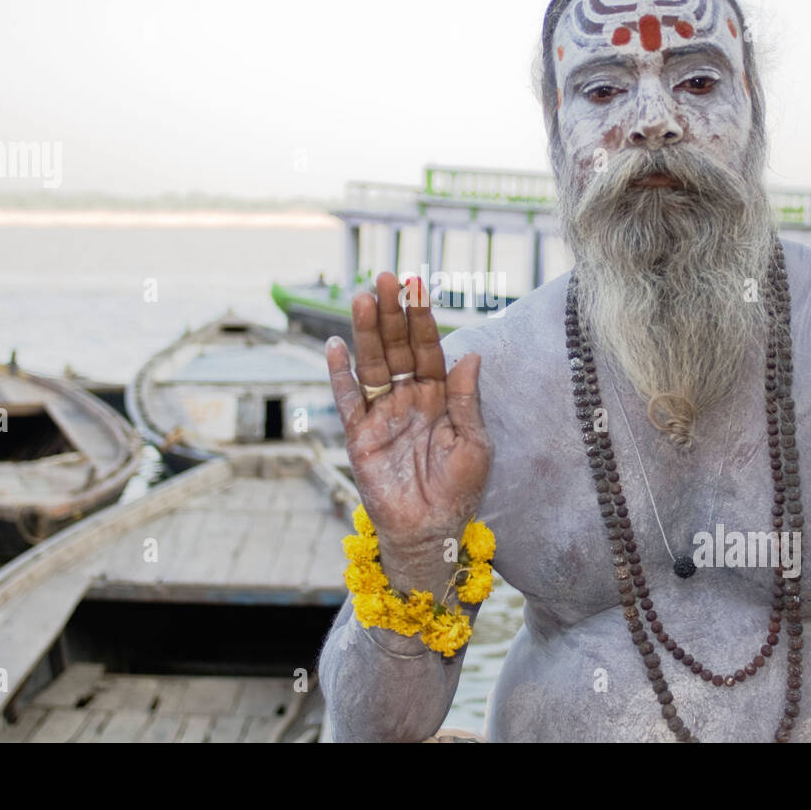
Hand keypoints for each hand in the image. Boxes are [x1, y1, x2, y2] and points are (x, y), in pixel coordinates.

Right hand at [325, 272, 491, 595]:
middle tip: (386, 278)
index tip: (419, 285)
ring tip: (363, 298)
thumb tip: (470, 354)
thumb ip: (467, 400)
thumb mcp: (473, 443)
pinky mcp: (360, 436)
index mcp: (439, 396)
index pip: (429, 348)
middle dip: (393, 313)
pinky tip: (336, 346)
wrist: (431, 531)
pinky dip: (340, 375)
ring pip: (373, 365)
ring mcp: (382, 414)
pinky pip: (349, 400)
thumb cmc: (458, 490)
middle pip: (397, 347)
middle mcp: (408, 398)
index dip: (423, 317)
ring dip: (368, 332)